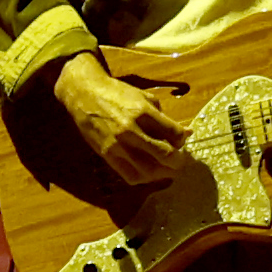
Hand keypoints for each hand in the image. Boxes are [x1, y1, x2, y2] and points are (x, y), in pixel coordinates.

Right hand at [55, 57, 191, 187]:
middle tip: (180, 160)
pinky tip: (148, 172)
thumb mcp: (144, 98)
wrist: (85, 94)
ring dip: (163, 173)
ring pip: (149, 170)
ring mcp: (118, 144)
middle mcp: (131, 129)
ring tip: (167, 169)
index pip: (174, 133)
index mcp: (143, 111)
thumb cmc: (117, 94)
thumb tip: (186, 133)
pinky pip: (130, 175)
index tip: (181, 141)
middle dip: (178, 161)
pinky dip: (144, 178)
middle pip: (165, 155)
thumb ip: (164, 118)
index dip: (182, 140)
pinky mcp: (107, 155)